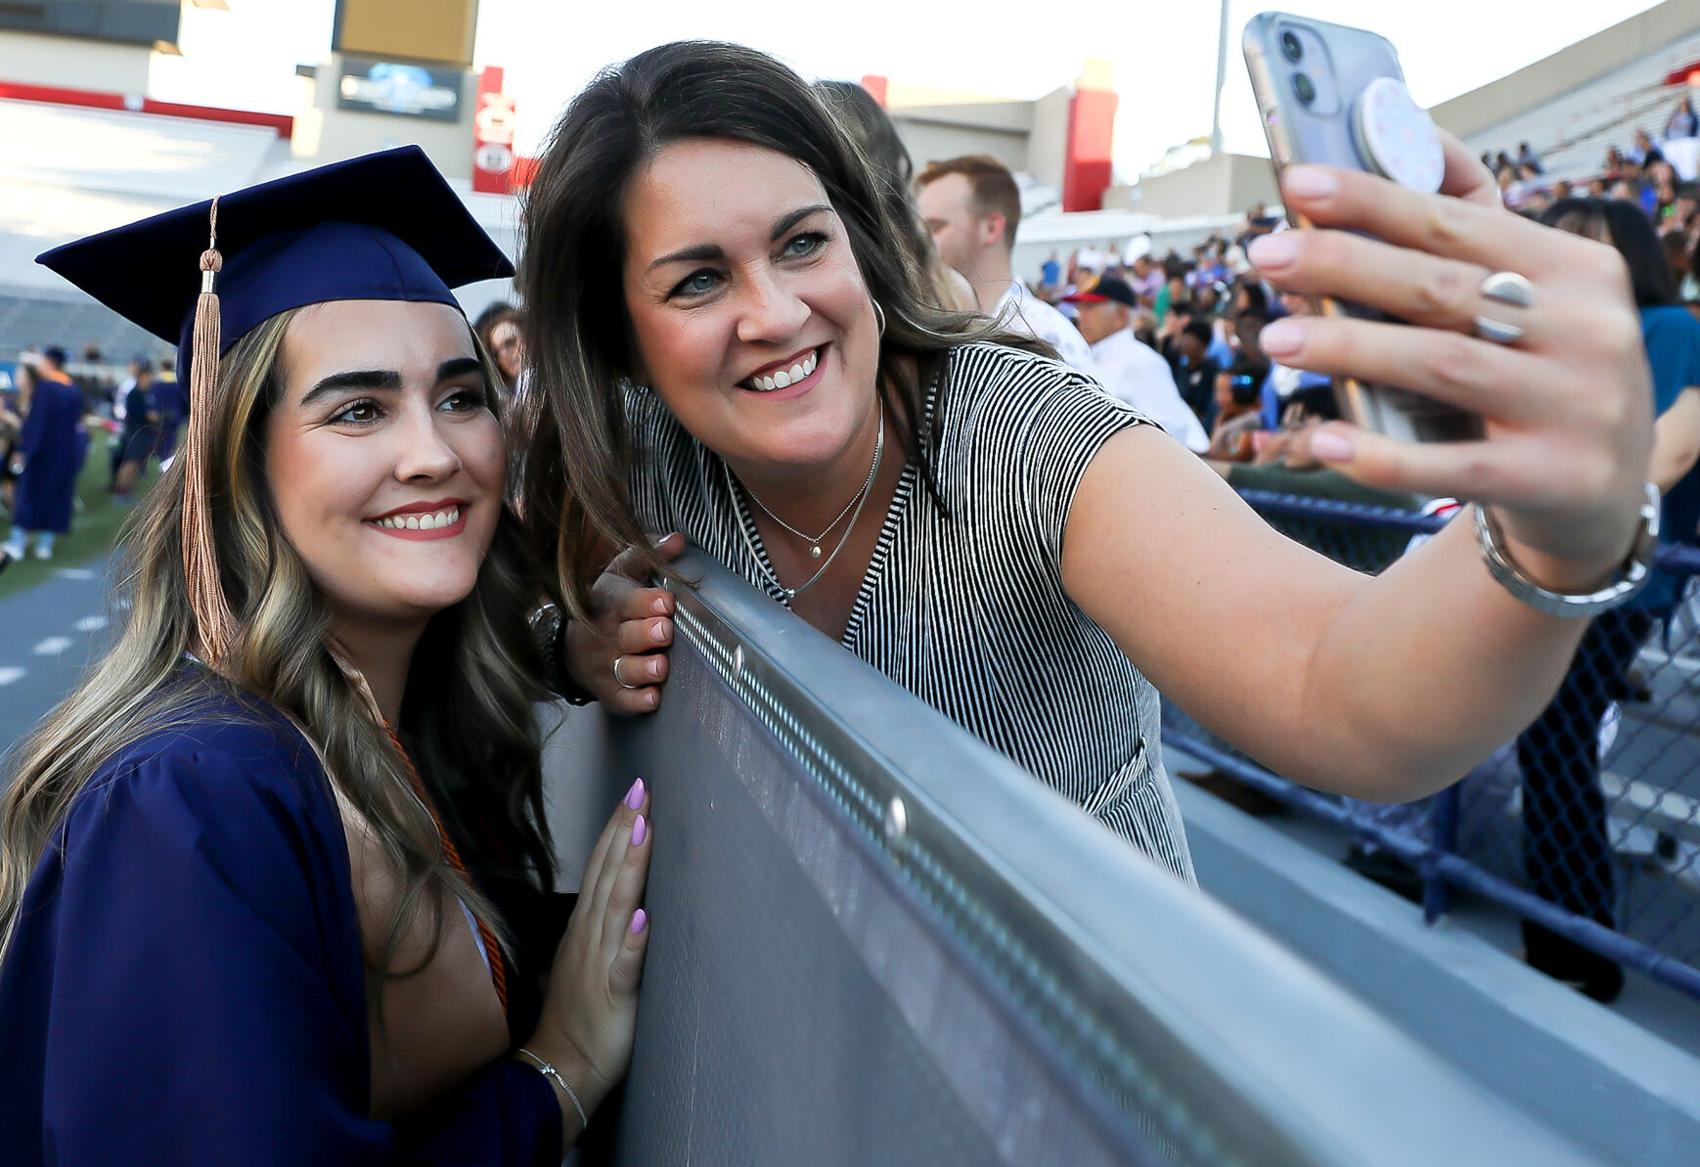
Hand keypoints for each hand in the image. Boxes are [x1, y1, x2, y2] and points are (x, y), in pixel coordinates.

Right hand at [527, 779, 652, 1123]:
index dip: (617, 828)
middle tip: (642, 789)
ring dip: (630, 867)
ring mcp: (599, 962)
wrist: (558, 1070)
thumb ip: (599, 927)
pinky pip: (624, 964)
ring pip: (616, 905)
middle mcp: (589, 936)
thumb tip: (619, 898)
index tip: (635, 792)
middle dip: (625, 829)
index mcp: (585, 927)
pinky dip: (632, 938)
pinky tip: (642, 915)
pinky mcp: (614, 994)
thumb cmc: (575, 1016)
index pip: (601, 866)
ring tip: (644, 829)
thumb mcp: (585, 960)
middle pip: (607, 873)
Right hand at [564, 534, 683, 713]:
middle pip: (628, 636)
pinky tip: (653, 698)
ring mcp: (609, 667)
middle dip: (647, 633)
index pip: (627, 602)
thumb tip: (678, 539)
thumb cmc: (605, 607)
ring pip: (626, 670)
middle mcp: (610, 637)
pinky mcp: (612, 693)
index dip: (646, 602)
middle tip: (664, 630)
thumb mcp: (619, 577)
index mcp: (613, 605)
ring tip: (661, 666)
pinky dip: (638, 702)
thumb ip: (647, 557)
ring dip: (644, 669)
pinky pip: (624, 701)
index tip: (665, 601)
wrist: (570, 649)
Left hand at [1245, 133, 1652, 589]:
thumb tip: (1404, 135)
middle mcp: (1588, 330)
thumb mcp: (1534, 296)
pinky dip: (1382, 454)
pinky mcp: (1554, 477)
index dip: (1372, 201)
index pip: (1457, 223)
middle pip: (1441, 289)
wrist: (1602, 491)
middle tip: (1266, 257)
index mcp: (1577, 268)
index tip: (1296, 185)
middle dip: (1343, 267)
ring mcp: (1577, 406)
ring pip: (1441, 366)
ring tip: (1274, 339)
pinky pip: (1453, 466)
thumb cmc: (1541, 372)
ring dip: (1348, 348)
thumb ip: (1472, 227)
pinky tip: (1324, 439)